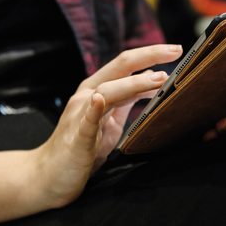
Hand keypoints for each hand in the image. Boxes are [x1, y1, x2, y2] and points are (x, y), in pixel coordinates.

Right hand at [35, 44, 182, 207]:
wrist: (50, 176)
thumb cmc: (82, 148)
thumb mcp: (111, 121)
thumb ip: (127, 101)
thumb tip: (151, 82)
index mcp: (96, 89)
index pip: (125, 64)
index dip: (151, 54)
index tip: (175, 49)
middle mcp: (87, 96)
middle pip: (119, 67)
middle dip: (148, 56)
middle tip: (176, 50)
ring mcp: (80, 114)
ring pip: (108, 90)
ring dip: (134, 83)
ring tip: (158, 78)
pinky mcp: (77, 137)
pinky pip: (86, 120)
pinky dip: (94, 109)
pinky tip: (100, 100)